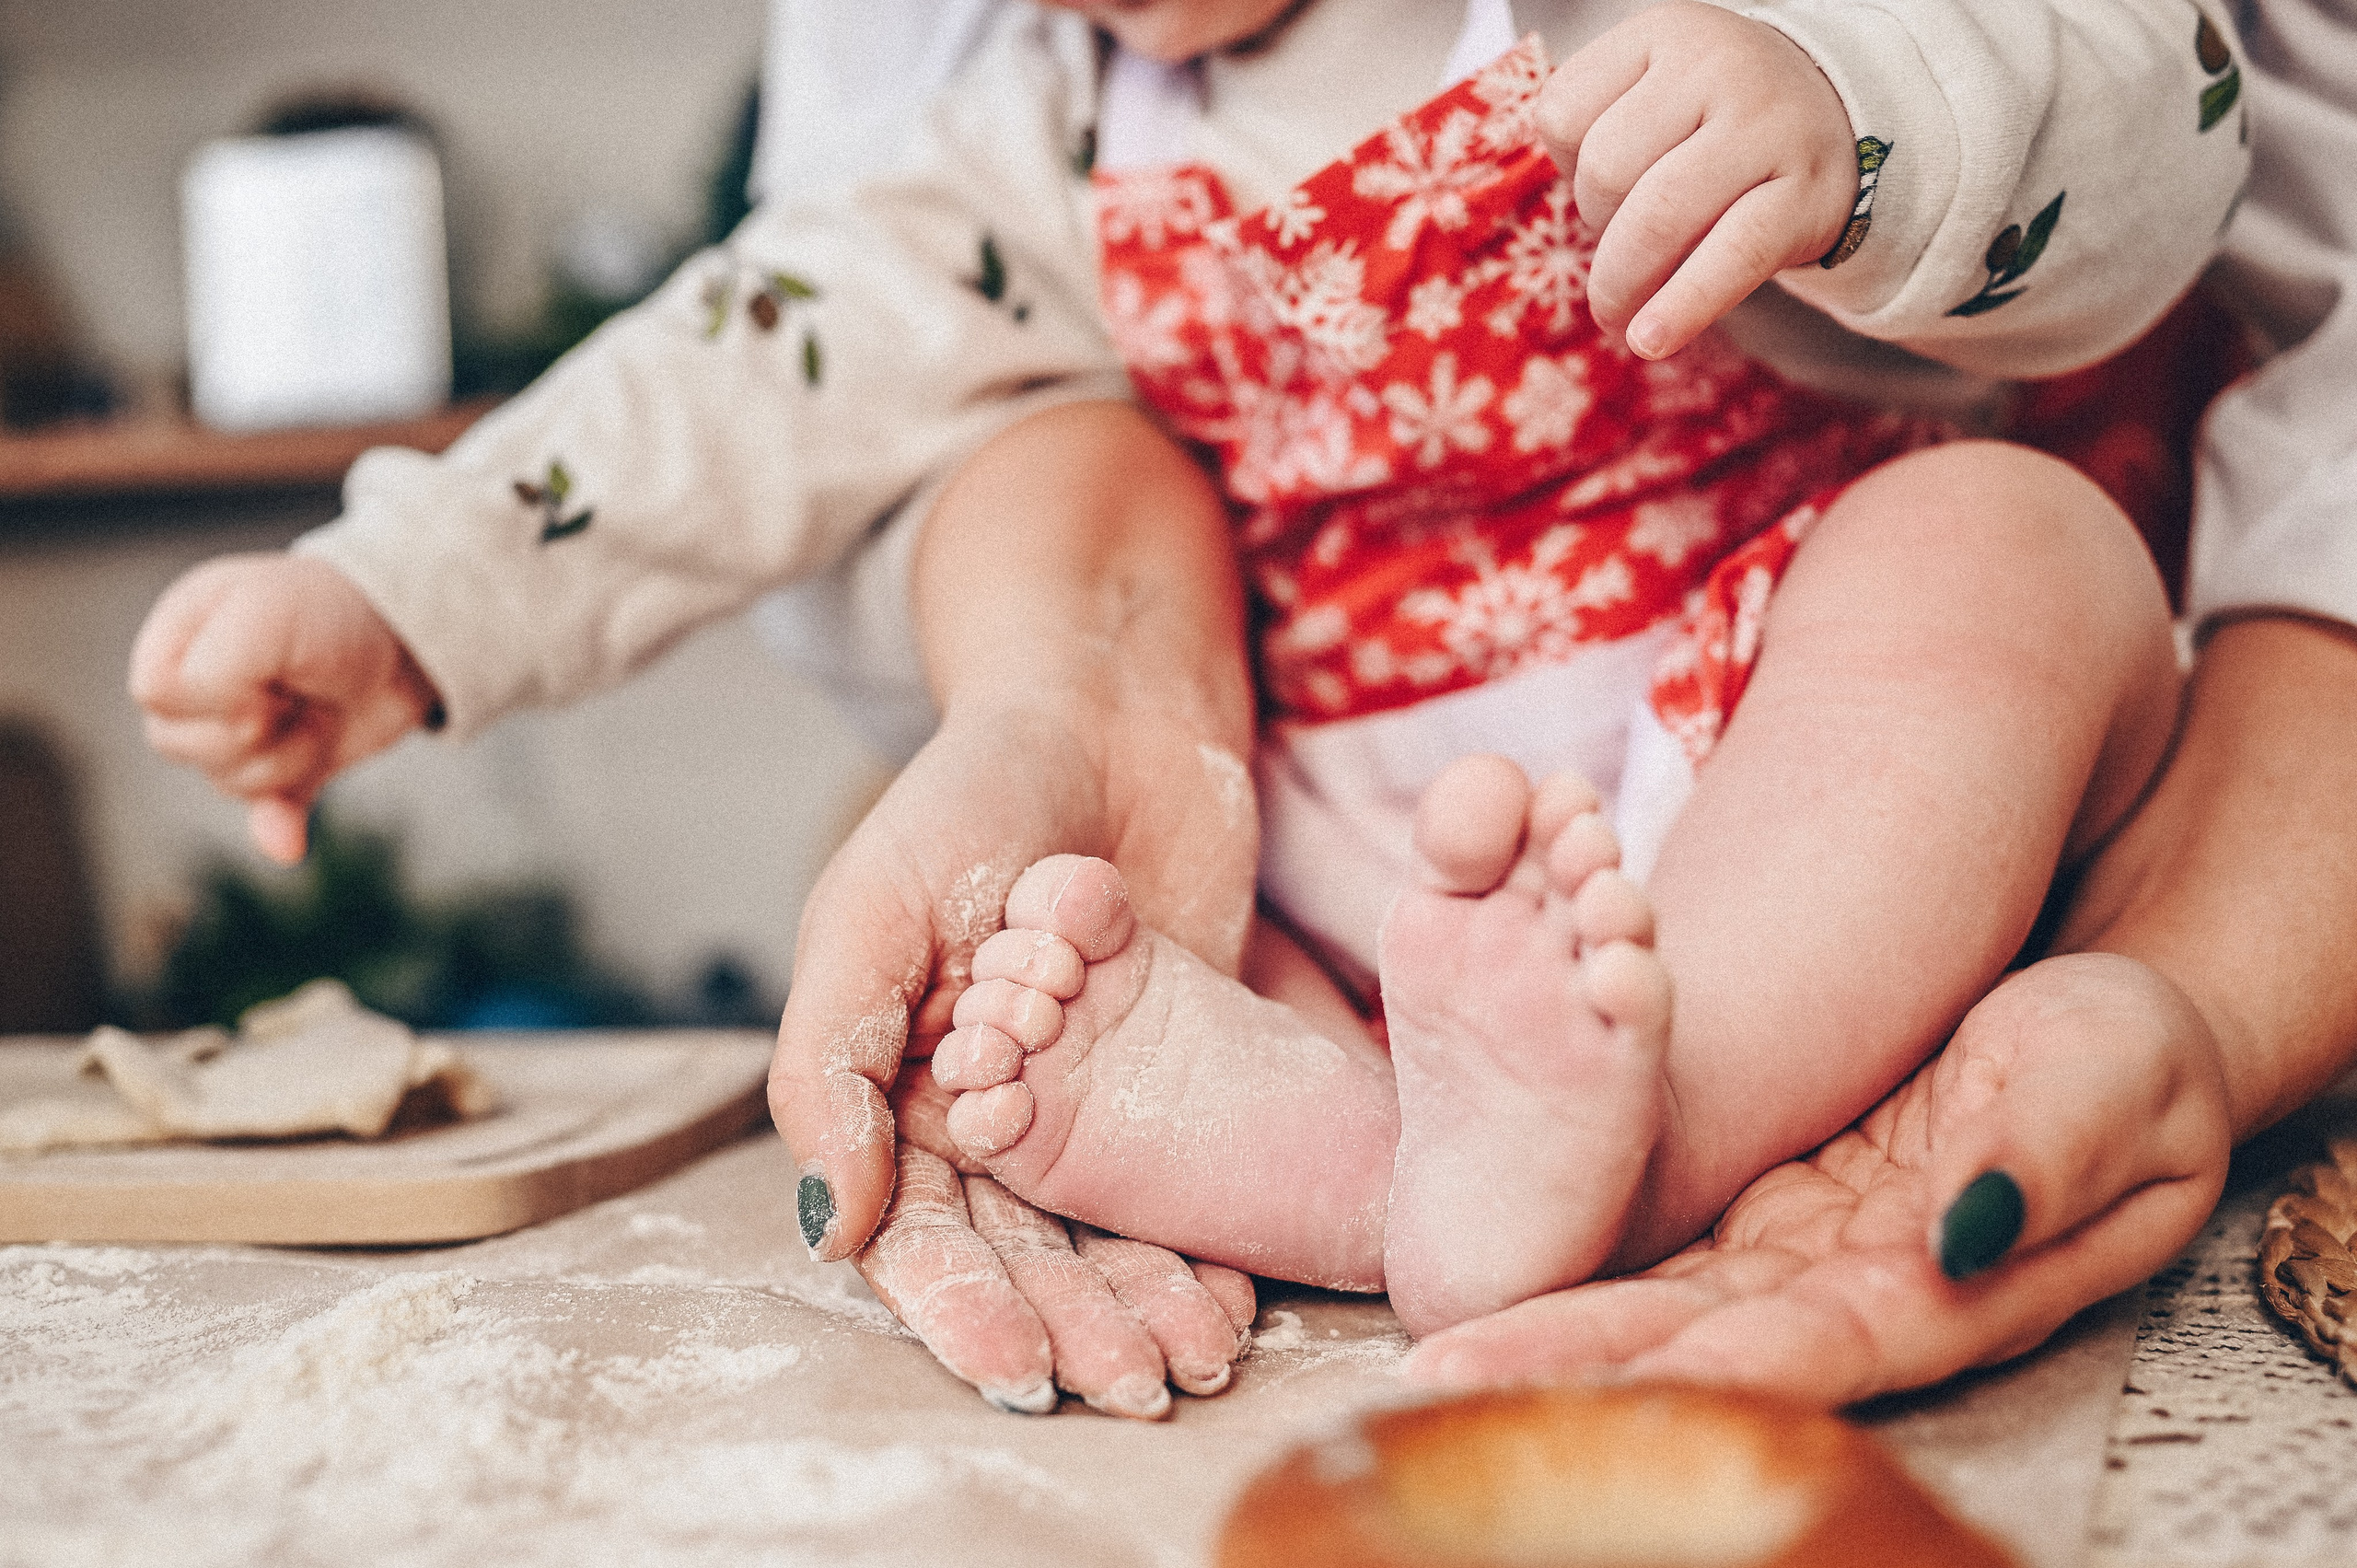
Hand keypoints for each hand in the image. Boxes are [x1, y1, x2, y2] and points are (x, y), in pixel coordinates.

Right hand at [129, 553, 438, 862]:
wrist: (412, 635)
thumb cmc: (334, 611)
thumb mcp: (267, 615)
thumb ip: (218, 669)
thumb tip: (236, 738)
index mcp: (182, 635)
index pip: (153, 693)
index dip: (209, 696)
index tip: (264, 679)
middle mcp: (202, 685)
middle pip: (176, 744)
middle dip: (249, 730)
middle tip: (295, 692)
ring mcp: (243, 729)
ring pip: (224, 780)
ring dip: (284, 756)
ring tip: (319, 710)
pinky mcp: (290, 767)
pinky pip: (267, 814)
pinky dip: (278, 827)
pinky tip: (288, 845)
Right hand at [775, 703, 1260, 1414]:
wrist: (1112, 714)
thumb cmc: (967, 794)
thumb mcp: (869, 910)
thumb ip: (832, 1062)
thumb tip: (834, 1230)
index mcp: (897, 1092)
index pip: (921, 1232)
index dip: (963, 1308)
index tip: (1016, 1371)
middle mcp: (990, 1116)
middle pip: (1022, 1252)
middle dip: (1068, 1326)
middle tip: (1124, 1387)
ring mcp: (1087, 1103)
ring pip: (1105, 1234)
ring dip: (1140, 1305)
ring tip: (1187, 1363)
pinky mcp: (1175, 1078)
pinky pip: (1186, 1181)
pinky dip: (1207, 1244)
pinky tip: (1235, 1297)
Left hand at [1399, 953, 2230, 1404]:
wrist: (2095, 1019)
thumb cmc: (2126, 1057)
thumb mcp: (2115, 1083)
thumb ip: (2045, 1157)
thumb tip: (1963, 1231)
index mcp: (1945, 1282)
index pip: (1811, 1344)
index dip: (1703, 1371)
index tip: (1598, 1380)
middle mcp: (1852, 1284)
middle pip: (1700, 1341)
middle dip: (1577, 1365)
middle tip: (1451, 1373)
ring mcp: (1797, 1245)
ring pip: (1661, 1300)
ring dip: (1553, 1329)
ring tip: (1438, 1346)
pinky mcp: (1761, 1196)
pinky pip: (1660, 1232)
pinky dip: (1583, 1257)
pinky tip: (1496, 1275)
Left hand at [1537, 0, 1856, 358]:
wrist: (1838, 113)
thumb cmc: (1718, 115)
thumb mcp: (1658, 86)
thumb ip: (1600, 128)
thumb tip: (1559, 225)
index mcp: (1665, 33)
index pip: (1563, 112)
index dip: (1564, 168)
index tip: (1599, 188)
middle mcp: (1719, 66)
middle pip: (1605, 171)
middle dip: (1596, 229)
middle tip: (1618, 251)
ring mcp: (1768, 128)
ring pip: (1657, 218)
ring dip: (1623, 281)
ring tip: (1619, 312)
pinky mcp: (1804, 196)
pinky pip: (1729, 259)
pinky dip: (1682, 307)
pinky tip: (1652, 339)